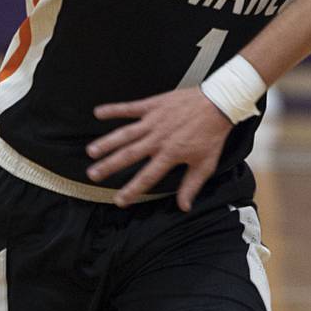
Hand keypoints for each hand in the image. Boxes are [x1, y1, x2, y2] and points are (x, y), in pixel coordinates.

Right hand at [88, 88, 233, 210]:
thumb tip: (183, 207)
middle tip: (93, 175)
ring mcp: (154, 121)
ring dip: (107, 142)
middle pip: (130, 155)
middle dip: (110, 166)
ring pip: (126, 133)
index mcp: (171, 154)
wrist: (219, 103)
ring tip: (91, 152)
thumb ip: (191, 185)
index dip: (132, 190)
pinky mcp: (153, 105)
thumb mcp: (205, 164)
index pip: (147, 176)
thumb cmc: (212, 134)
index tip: (119, 200)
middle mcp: (159, 139)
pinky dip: (114, 109)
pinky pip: (130, 108)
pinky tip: (98, 112)